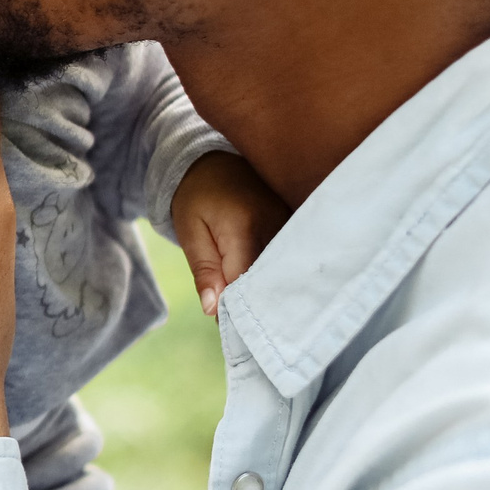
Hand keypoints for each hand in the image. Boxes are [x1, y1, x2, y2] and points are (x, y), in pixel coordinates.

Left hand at [169, 151, 288, 315]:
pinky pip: (293, 254)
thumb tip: (214, 311)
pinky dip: (283, 271)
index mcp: (246, 227)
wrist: (213, 160)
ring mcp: (293, 219)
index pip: (246, 283)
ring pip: (286, 268)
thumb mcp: (190, 232)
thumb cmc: (196, 197)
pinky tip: (276, 284)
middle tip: (249, 327)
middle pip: (273, 278)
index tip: (230, 329)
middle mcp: (277, 222)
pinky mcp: (299, 219)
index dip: (237, 309)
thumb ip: (204, 271)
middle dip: (259, 304)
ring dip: (273, 287)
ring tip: (266, 308)